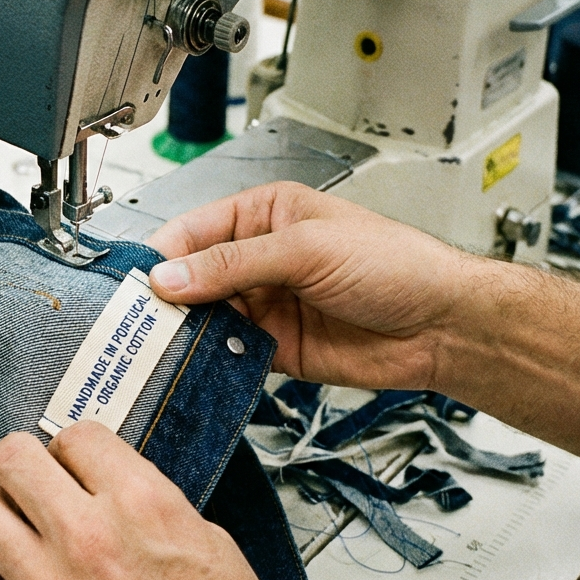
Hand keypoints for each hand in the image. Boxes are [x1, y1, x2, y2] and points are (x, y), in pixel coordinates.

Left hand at [0, 422, 296, 579]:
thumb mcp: (207, 540)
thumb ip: (146, 499)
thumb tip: (102, 480)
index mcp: (143, 505)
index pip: (75, 435)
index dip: (76, 449)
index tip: (78, 464)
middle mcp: (90, 538)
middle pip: (13, 458)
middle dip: (27, 465)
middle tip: (38, 482)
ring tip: (20, 527)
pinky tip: (7, 574)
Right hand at [145, 181, 491, 389]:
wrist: (441, 325)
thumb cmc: (396, 265)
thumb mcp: (306, 249)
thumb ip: (235, 264)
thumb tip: (173, 275)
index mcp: (265, 215)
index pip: (195, 230)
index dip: (164, 254)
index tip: (138, 280)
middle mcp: (259, 259)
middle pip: (192, 277)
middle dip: (167, 298)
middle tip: (140, 319)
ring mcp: (265, 305)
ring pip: (204, 319)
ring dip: (184, 332)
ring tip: (161, 344)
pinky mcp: (274, 348)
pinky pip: (227, 354)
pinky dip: (209, 361)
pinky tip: (197, 364)